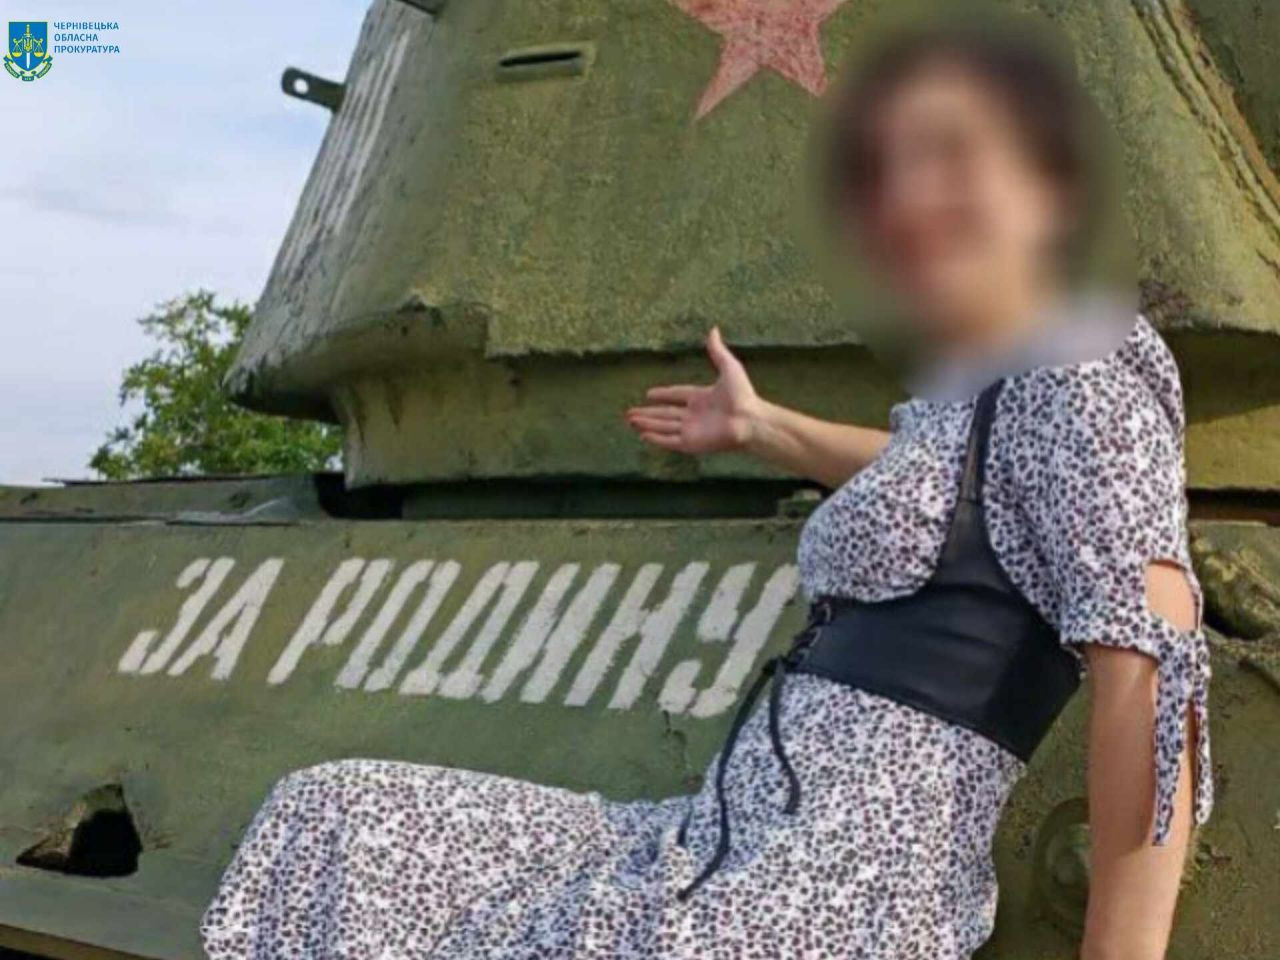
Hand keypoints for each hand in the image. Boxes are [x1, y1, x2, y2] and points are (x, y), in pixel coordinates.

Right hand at [624, 326, 760, 454]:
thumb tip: (713, 329)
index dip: (663, 394)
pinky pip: (669, 440)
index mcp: (702, 398)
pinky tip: (643, 435)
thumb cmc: (743, 395)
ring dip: (646, 424)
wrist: (750, 420)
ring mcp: (692, 430)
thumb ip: (717, 351)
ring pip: (663, 426)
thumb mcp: (729, 367)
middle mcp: (694, 415)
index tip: (649, 394)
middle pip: (665, 414)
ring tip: (630, 421)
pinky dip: (656, 438)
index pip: (677, 396)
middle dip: (647, 413)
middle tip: (629, 413)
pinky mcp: (691, 443)